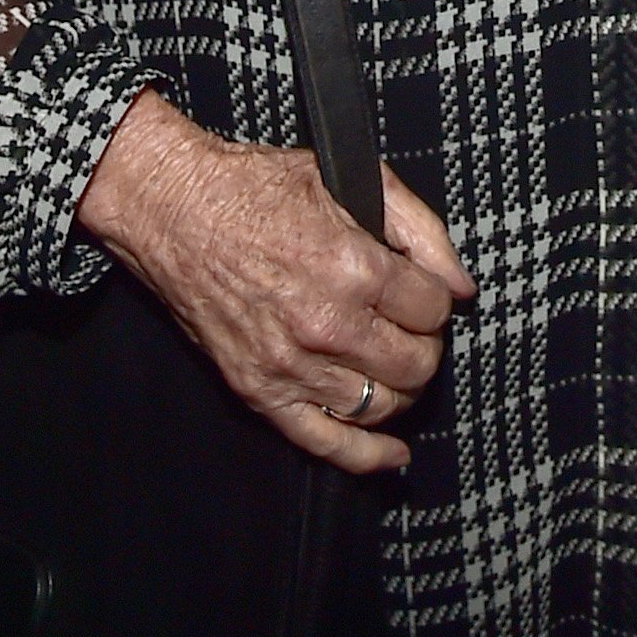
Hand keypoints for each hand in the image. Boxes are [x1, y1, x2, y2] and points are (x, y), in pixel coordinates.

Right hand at [77, 89, 473, 474]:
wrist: (173, 211)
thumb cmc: (257, 188)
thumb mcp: (352, 180)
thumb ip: (421, 230)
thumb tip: (463, 286)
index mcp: (354, 268)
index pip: (434, 310)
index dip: (436, 300)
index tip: (422, 292)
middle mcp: (326, 324)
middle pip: (416, 364)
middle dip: (425, 346)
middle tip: (410, 328)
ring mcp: (290, 365)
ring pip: (381, 405)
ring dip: (399, 388)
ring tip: (391, 365)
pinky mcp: (259, 390)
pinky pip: (324, 442)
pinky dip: (367, 456)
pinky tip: (393, 455)